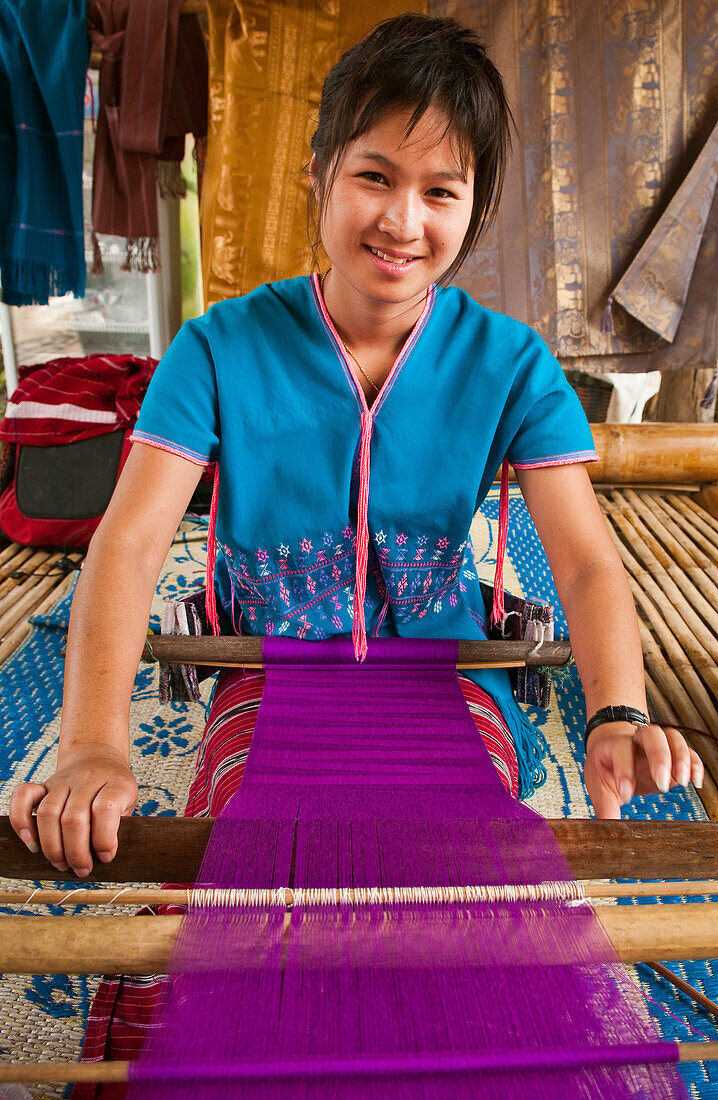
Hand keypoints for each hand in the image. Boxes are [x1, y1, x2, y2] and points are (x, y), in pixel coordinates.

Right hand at [9, 745, 137, 877]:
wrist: (98, 758)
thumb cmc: (114, 790)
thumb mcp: (128, 804)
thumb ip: (119, 827)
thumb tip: (103, 858)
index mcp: (115, 784)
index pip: (105, 809)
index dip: (104, 839)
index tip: (106, 857)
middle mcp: (87, 779)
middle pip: (73, 818)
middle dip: (76, 853)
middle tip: (82, 869)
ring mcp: (63, 781)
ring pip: (48, 813)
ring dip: (52, 847)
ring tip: (62, 864)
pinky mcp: (43, 785)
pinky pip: (23, 797)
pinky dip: (21, 821)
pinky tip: (30, 843)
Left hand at [585, 721, 703, 818]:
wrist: (612, 751)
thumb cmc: (605, 767)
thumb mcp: (599, 786)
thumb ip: (605, 807)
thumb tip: (606, 832)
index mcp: (614, 745)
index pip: (621, 749)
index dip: (625, 771)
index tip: (626, 796)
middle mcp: (638, 740)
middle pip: (652, 734)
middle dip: (660, 757)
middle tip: (661, 784)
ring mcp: (657, 745)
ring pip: (673, 738)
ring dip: (681, 759)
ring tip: (682, 783)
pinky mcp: (673, 755)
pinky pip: (689, 751)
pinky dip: (695, 764)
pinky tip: (695, 781)